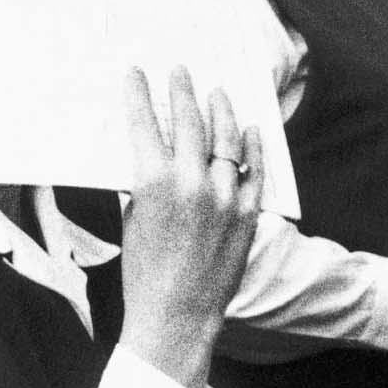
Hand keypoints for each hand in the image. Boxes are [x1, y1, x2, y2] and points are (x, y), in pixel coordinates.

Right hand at [117, 66, 263, 387]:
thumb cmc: (144, 272)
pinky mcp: (247, 213)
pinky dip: (252, 146)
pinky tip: (249, 128)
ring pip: (226, 138)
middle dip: (182, 91)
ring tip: (215, 92)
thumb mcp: (133, 219)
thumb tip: (150, 152)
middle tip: (179, 72)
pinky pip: (254, 170)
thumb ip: (144, 182)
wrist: (176, 315)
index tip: (136, 72)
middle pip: (188, 121)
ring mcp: (224, 197)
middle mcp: (190, 182)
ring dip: (219, 110)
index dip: (139, 93)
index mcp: (152, 182)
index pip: (144, 123)